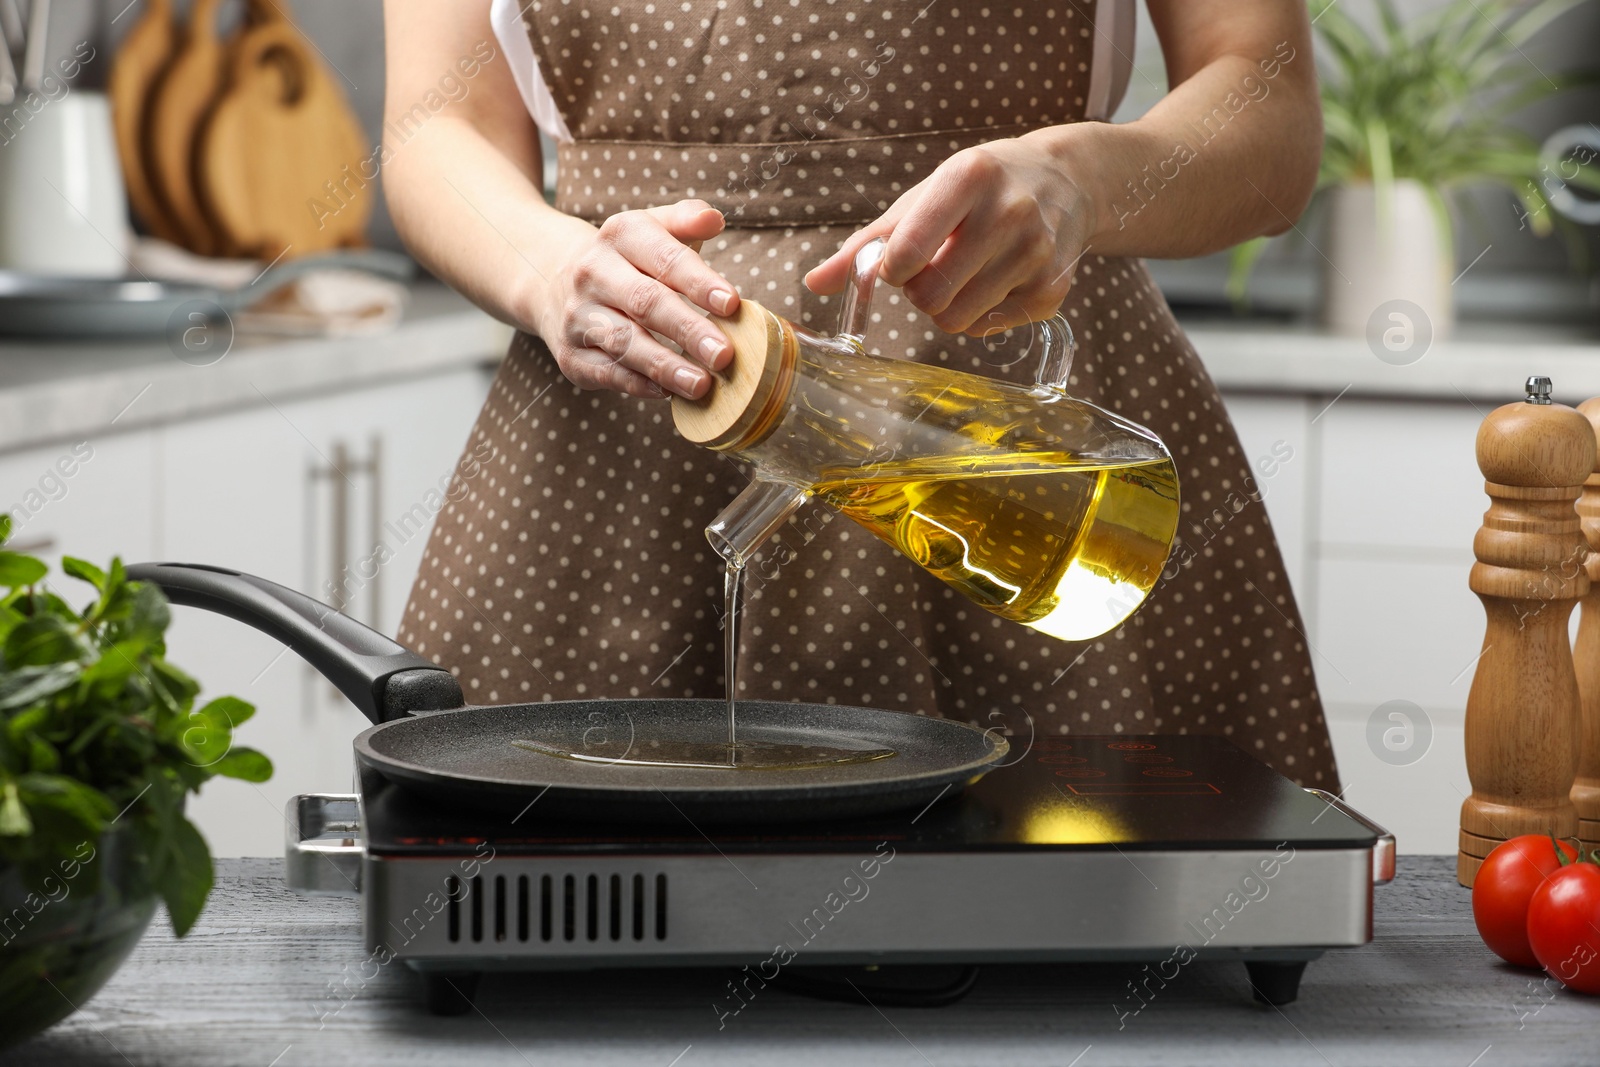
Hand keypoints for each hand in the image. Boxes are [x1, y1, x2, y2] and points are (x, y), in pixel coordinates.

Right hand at [540, 200, 739, 398]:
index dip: (698, 282)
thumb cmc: (627, 258)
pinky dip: (638, 385)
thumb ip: (686, 220)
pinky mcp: (572, 355)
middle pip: (645, 302)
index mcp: (620, 235)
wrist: (553, 281)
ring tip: (702, 384)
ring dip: (665, 366)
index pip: (664, 258)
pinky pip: (607, 372)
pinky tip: (669, 393)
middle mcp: (593, 272)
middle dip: (687, 330)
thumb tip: (714, 219)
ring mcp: (578, 315)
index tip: (731, 303)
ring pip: (624, 342)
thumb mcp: (652, 228)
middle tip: (724, 354)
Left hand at [804, 134, 1094, 335]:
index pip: (907, 251)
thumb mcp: (923, 198)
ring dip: (946, 306)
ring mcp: (1037, 254)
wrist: (1066, 182)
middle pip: (929, 296)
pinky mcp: (1051, 291)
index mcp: (969, 177)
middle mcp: (1011, 212)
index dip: (893, 269)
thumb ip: (867, 243)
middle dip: (919, 291)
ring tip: (964, 272)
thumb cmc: (977, 190)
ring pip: (955, 320)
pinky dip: (978, 314)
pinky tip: (994, 280)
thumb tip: (814, 284)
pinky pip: (984, 329)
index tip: (900, 260)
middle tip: (936, 265)